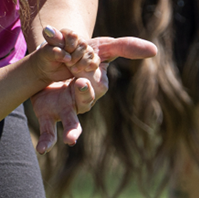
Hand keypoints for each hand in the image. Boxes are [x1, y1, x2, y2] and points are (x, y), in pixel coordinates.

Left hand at [29, 26, 99, 86]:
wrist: (47, 69)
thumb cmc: (45, 59)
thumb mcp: (45, 54)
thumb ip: (53, 51)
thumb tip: (65, 55)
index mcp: (65, 34)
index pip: (73, 36)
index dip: (70, 46)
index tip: (64, 55)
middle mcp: (76, 40)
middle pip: (83, 45)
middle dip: (76, 56)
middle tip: (68, 64)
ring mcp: (82, 50)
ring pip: (90, 53)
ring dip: (83, 63)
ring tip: (73, 70)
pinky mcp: (87, 60)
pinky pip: (95, 60)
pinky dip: (92, 65)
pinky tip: (85, 70)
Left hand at [31, 34, 156, 153]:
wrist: (52, 61)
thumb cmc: (82, 56)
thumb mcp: (103, 47)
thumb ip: (126, 47)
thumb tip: (155, 50)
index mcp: (96, 86)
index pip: (97, 84)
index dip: (90, 76)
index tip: (81, 69)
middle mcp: (82, 101)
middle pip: (86, 101)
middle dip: (84, 94)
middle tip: (79, 83)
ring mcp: (65, 110)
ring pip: (72, 123)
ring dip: (72, 131)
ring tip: (71, 140)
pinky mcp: (47, 115)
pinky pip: (49, 132)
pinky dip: (46, 141)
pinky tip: (43, 150)